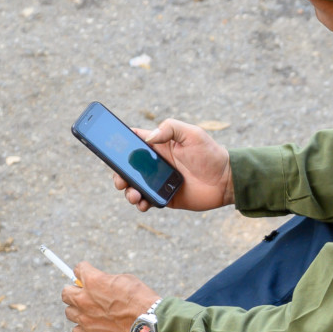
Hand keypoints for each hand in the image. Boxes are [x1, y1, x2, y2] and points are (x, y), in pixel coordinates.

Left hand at [63, 265, 158, 331]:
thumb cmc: (141, 299)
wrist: (149, 323)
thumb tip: (101, 283)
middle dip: (75, 291)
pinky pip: (76, 331)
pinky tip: (92, 325)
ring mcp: (85, 319)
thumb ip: (106, 281)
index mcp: (93, 281)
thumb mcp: (125, 280)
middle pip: (66, 293)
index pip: (78, 270)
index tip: (88, 274)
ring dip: (78, 310)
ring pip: (70, 312)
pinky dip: (82, 328)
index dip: (84, 271)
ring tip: (91, 311)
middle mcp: (84, 300)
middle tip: (85, 293)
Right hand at [113, 118, 233, 212]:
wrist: (226, 180)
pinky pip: (147, 201)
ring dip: (128, 190)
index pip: (133, 142)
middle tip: (120, 179)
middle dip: (118, 173)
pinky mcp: (165, 197)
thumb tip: (148, 138)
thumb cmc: (211, 154)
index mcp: (159, 146)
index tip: (106, 147)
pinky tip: (143, 202)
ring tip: (134, 194)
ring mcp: (159, 181)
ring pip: (134, 185)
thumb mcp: (192, 134)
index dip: (118, 144)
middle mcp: (155, 163)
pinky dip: (140, 203)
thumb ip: (170, 128)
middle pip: (127, 167)